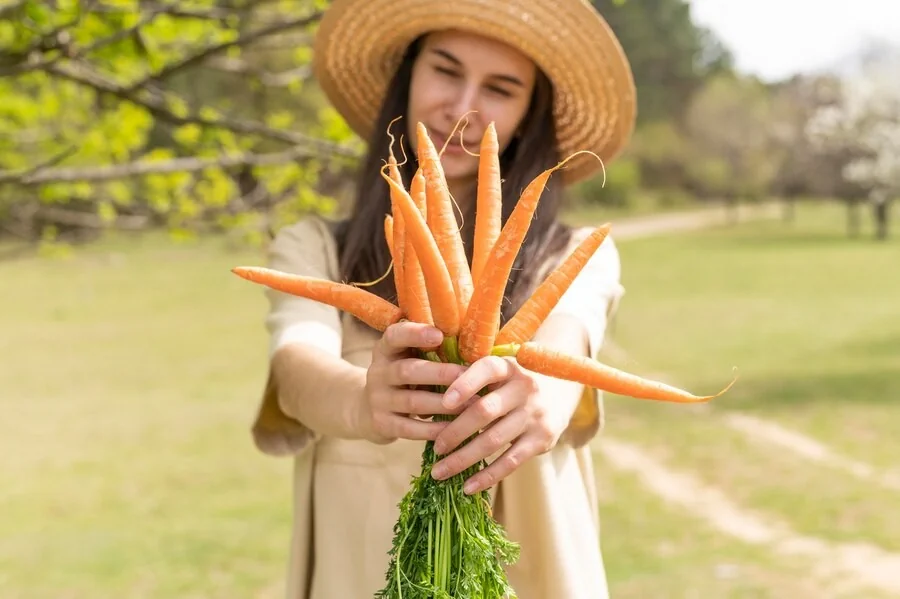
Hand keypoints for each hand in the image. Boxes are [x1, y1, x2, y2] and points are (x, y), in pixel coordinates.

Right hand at [360, 321, 466, 443]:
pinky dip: (433, 429)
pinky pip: (410, 428)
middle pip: (407, 371)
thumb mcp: (406, 357)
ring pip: (412, 402)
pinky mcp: (382, 424)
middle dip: (440, 374)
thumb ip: (429, 349)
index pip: (394, 336)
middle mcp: (378, 372)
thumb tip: (471, 341)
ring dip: (444, 403)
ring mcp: (378, 400)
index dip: (415, 334)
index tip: (439, 335)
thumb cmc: (402, 376)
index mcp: (386, 350)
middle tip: (469, 375)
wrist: (366, 409)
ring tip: (472, 404)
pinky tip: (454, 428)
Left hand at [429, 356, 563, 494]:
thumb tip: (427, 407)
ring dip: (463, 459)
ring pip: (493, 440)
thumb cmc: (511, 383)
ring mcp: (535, 414)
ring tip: (440, 472)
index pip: (486, 370)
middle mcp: (524, 387)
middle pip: (485, 411)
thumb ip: (470, 381)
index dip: (464, 385)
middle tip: (436, 448)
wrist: (560, 390)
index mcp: (507, 367)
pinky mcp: (543, 438)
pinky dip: (487, 476)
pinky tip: (467, 487)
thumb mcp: (497, 373)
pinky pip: (511, 461)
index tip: (443, 403)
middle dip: (456, 432)